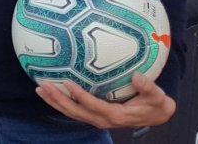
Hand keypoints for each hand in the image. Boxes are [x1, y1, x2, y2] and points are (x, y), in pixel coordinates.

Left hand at [36, 73, 175, 129]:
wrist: (156, 115)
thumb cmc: (156, 103)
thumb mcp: (157, 96)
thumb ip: (148, 87)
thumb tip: (137, 77)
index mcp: (116, 115)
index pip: (94, 106)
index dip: (80, 96)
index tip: (68, 83)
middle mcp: (103, 120)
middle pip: (76, 112)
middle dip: (58, 100)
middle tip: (43, 86)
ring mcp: (97, 119)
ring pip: (72, 113)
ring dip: (55, 102)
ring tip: (40, 89)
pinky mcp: (94, 115)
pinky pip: (75, 110)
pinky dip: (61, 102)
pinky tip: (51, 91)